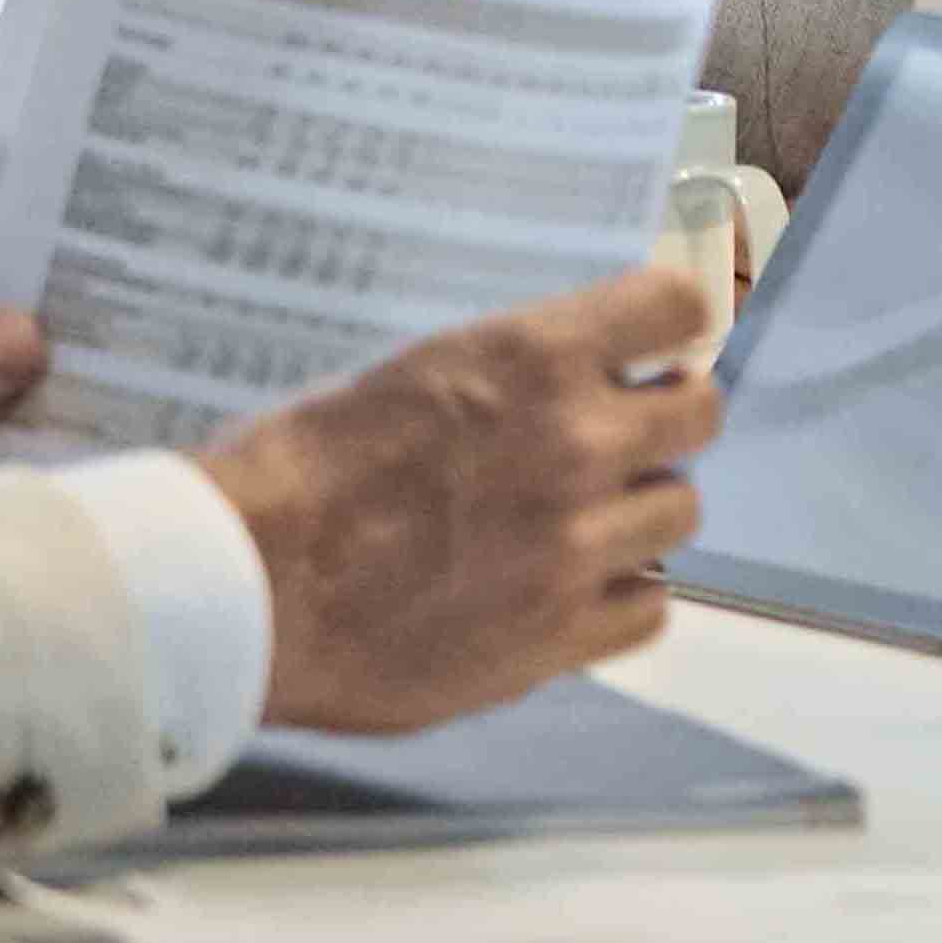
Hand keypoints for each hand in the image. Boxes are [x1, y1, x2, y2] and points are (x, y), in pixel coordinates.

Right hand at [198, 260, 721, 733]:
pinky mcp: (558, 635)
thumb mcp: (408, 376)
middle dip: (662, 422)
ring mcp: (575, 545)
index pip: (674, 307)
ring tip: (578, 522)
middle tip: (618, 439)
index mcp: (531, 358)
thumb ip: (510, 379)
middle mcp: (575, 443)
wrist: (243, 585)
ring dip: (638, 512)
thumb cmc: (294, 473)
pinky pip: (650, 607)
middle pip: (698, 415)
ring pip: (680, 513)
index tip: (653, 344)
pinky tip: (570, 590)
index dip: (667, 328)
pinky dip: (619, 597)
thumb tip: (571, 374)